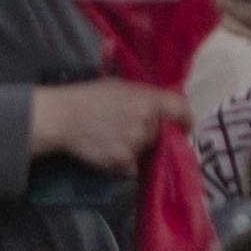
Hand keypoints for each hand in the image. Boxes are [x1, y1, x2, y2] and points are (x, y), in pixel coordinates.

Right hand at [25, 79, 183, 170]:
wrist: (64, 117)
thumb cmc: (91, 96)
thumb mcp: (122, 86)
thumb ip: (147, 96)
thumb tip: (168, 105)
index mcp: (150, 100)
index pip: (182, 111)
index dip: (185, 120)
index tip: (184, 126)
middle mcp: (148, 122)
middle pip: (164, 134)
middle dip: (154, 133)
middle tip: (132, 128)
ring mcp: (137, 144)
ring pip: (148, 150)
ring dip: (139, 147)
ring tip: (116, 137)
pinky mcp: (124, 162)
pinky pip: (134, 164)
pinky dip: (126, 160)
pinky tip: (109, 148)